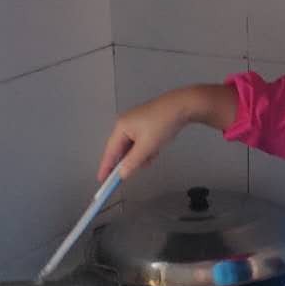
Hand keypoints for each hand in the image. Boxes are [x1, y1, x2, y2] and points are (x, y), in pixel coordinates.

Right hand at [97, 84, 236, 180]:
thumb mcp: (147, 147)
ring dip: (141, 155)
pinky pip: (141, 142)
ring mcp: (135, 122)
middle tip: (136, 169)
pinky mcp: (146, 123)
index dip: (106, 167)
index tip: (102, 180)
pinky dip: (147, 149)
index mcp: (121, 127)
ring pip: (133, 147)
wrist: (182, 106)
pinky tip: (156, 149)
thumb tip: (122, 174)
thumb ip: (132, 162)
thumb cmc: (162, 123)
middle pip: (121, 150)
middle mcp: (125, 124)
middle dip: (130, 161)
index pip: (110, 152)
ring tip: (152, 155)